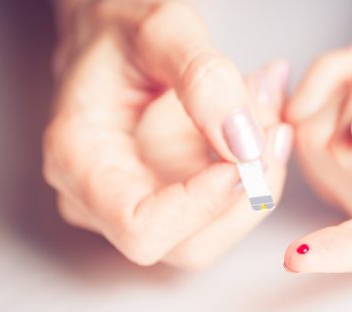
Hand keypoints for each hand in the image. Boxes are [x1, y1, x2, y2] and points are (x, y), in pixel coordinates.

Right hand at [43, 1, 291, 269]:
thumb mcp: (162, 28)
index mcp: (79, 160)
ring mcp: (137, 201)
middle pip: (188, 245)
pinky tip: (264, 119)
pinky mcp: (169, 197)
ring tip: (269, 109)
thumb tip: (244, 143)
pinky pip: (224, 208)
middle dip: (246, 192)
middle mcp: (102, 196)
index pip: (139, 228)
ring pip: (215, 232)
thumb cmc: (120, 26)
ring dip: (259, 179)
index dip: (200, 207)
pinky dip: (256, 170)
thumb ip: (203, 79)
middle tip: (272, 121)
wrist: (112, 33)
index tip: (244, 158)